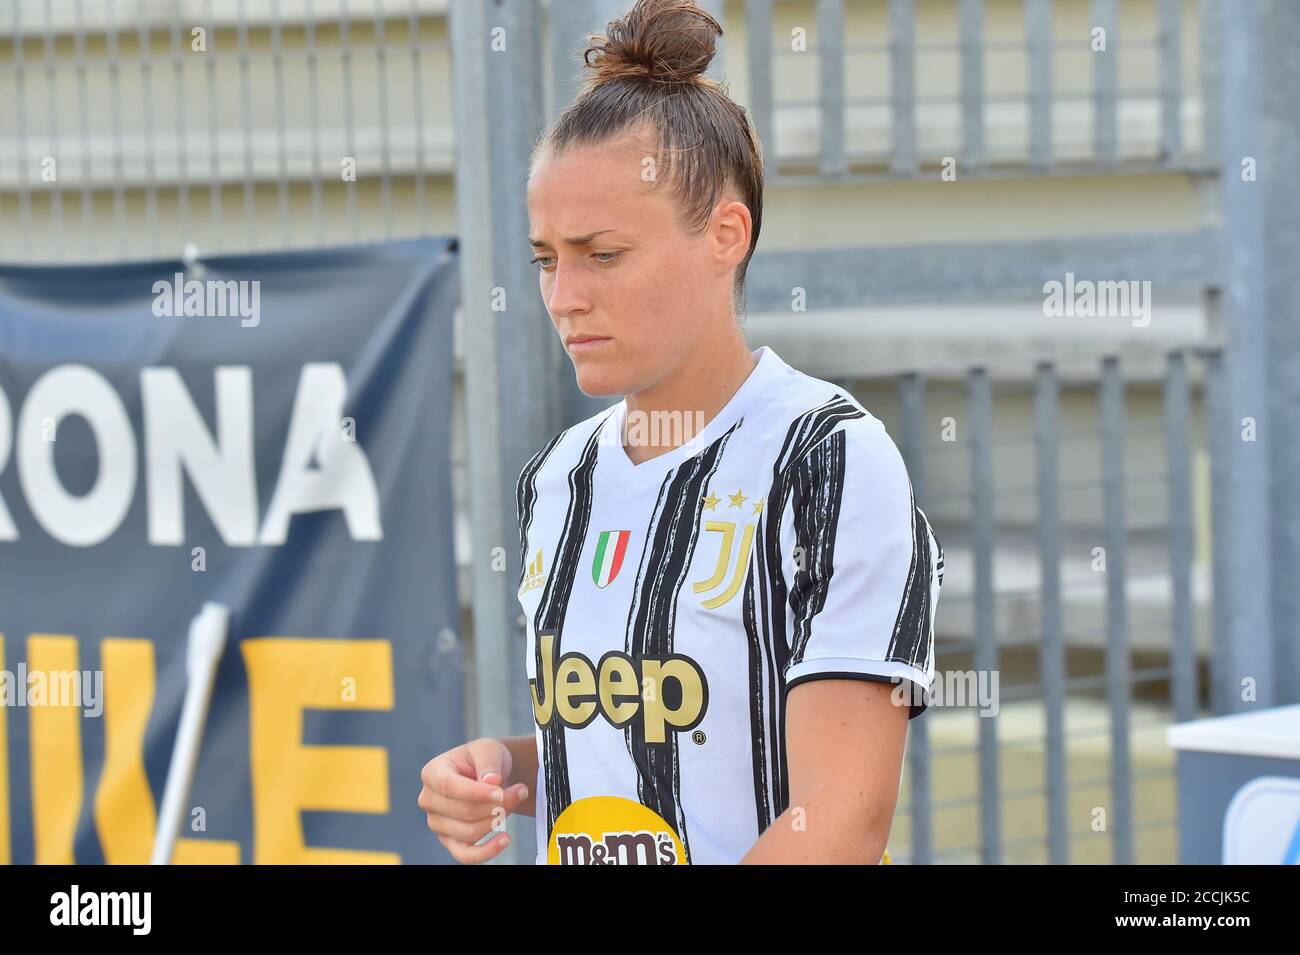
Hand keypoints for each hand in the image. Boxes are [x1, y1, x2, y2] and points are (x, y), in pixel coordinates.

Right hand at [418, 737, 530, 863]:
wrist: (489, 774)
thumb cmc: (485, 759)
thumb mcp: (488, 750)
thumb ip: (488, 763)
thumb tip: (490, 782)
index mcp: (432, 773)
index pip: (449, 786)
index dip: (475, 792)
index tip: (500, 793)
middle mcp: (429, 800)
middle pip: (464, 812)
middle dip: (497, 804)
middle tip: (521, 791)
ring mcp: (437, 823)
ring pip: (469, 832)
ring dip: (498, 820)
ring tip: (515, 801)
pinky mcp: (449, 841)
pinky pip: (465, 855)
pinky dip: (487, 851)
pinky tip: (505, 839)